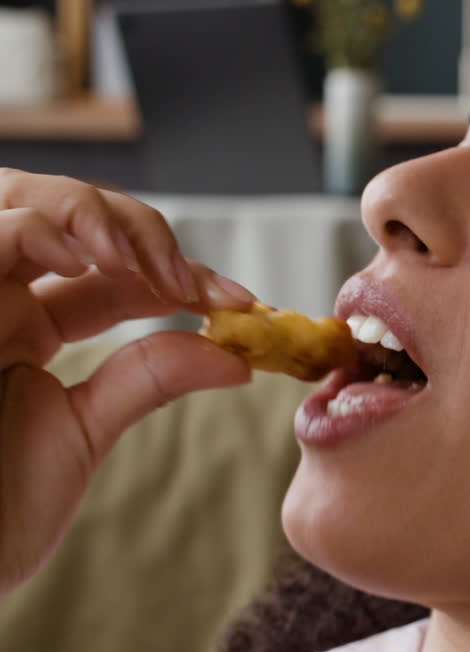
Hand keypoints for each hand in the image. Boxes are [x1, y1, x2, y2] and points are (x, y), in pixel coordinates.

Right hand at [0, 169, 256, 595]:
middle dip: (141, 231)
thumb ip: (147, 379)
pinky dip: (45, 228)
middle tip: (193, 284)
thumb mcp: (79, 432)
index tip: (243, 306)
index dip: (181, 276)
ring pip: (26, 198)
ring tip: (149, 268)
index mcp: (23, 328)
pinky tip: (92, 261)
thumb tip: (238, 354)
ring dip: (99, 217)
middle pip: (69, 215)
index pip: (113, 273)